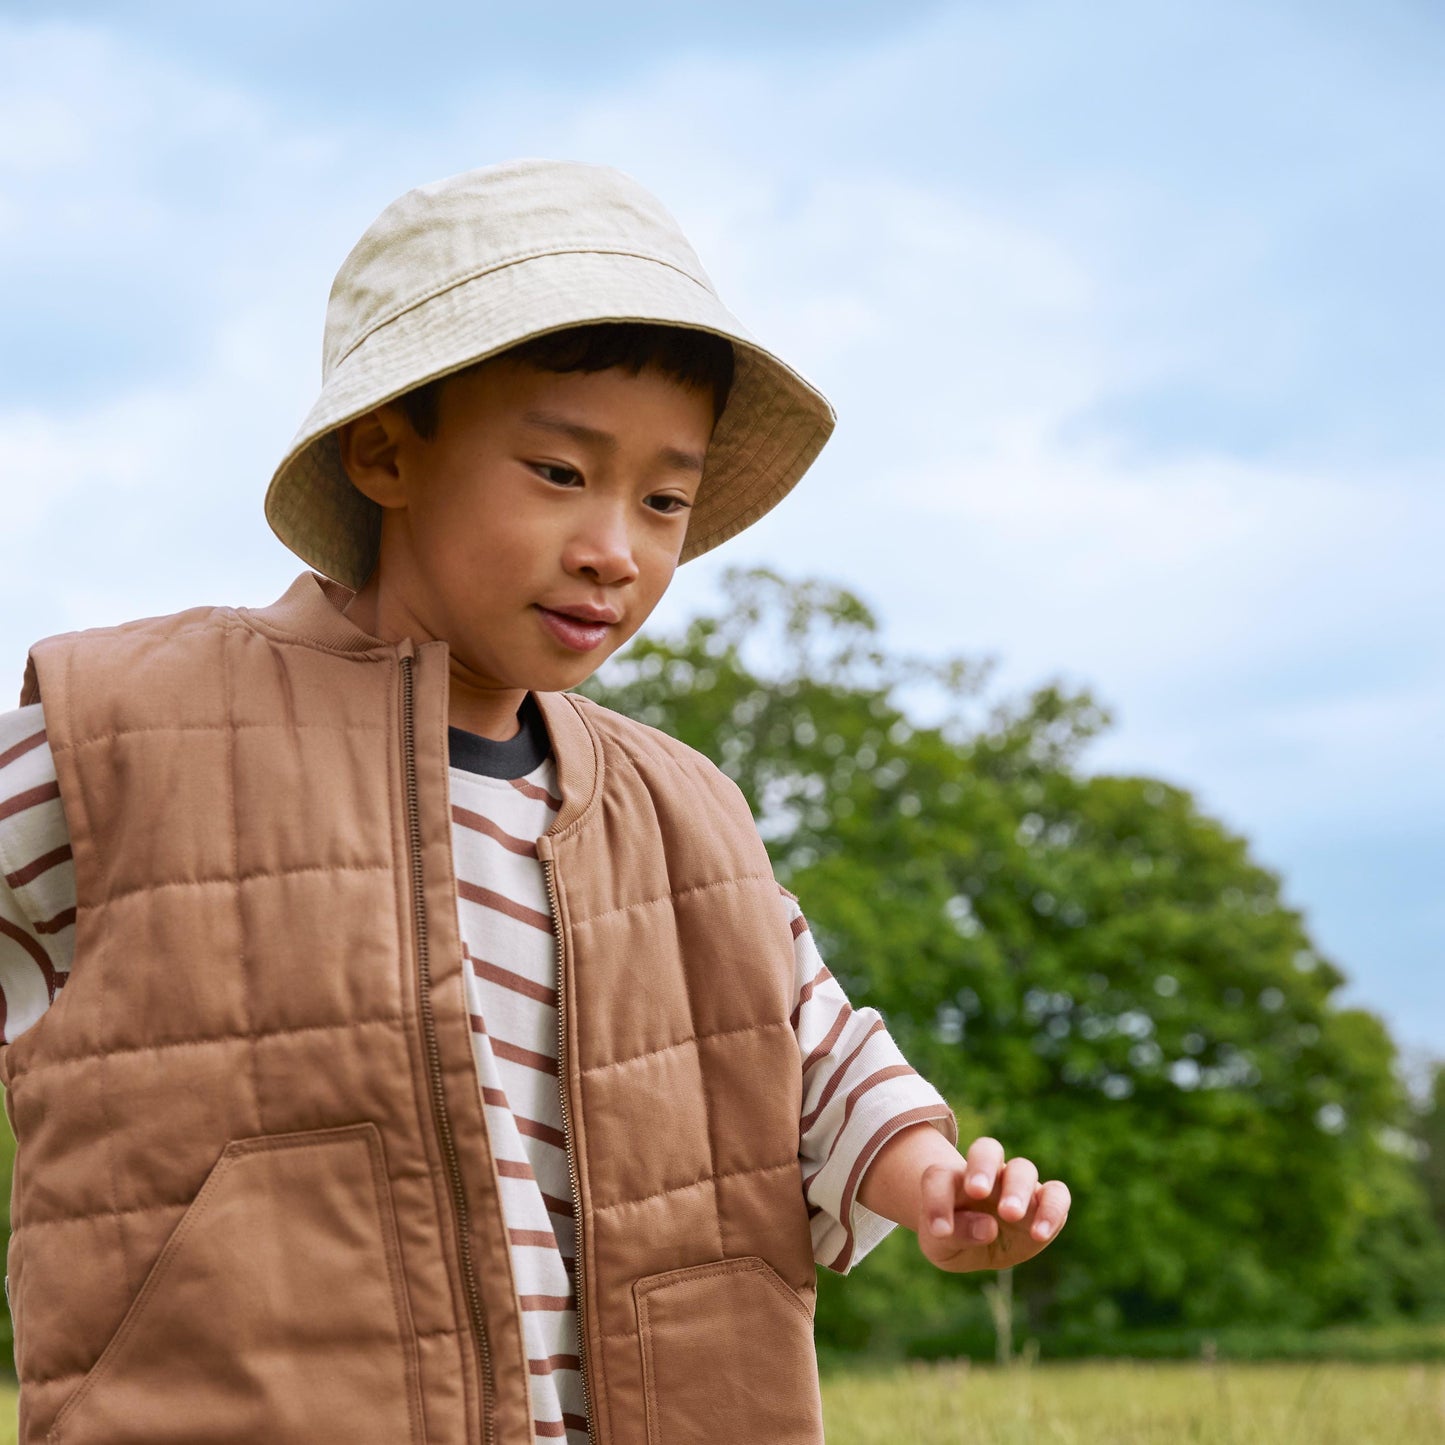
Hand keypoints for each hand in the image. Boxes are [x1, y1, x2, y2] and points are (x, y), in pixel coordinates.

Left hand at [915, 1135, 1069, 1272]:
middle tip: (977, 1192)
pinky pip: (1057, 1194)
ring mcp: (1016, 1186)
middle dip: (982, 1167)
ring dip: (1017, 1189)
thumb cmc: (954, 1238)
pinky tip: (1039, 1234)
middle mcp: (986, 1174)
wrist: (975, 1245)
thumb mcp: (942, 1247)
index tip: (939, 1231)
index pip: (940, 1176)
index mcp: (952, 1180)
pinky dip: (1052, 1209)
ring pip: (1022, 1168)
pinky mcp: (1042, 1202)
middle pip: (987, 1149)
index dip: (937, 1200)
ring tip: (1010, 1215)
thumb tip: (988, 1227)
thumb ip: (956, 1235)